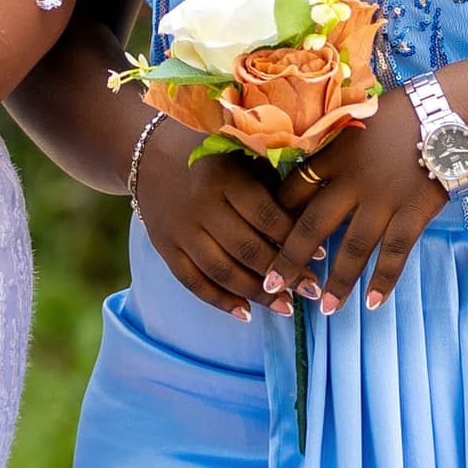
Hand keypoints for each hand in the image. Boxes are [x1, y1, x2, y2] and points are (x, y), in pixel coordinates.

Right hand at [134, 123, 297, 316]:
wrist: (146, 153)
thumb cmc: (209, 154)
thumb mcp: (240, 154)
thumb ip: (271, 183)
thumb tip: (310, 220)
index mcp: (223, 176)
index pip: (266, 216)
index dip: (295, 239)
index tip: (321, 256)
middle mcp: (200, 205)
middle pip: (247, 249)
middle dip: (283, 273)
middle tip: (311, 289)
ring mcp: (179, 229)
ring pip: (222, 271)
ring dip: (257, 294)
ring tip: (285, 307)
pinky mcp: (164, 247)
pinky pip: (193, 282)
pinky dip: (220, 301)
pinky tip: (245, 314)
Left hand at [269, 95, 447, 310]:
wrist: (448, 111)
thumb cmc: (399, 112)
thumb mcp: (353, 119)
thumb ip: (330, 144)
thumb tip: (301, 161)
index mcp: (333, 155)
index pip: (293, 190)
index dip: (276, 216)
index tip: (262, 237)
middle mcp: (352, 181)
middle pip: (313, 225)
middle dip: (290, 258)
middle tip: (272, 285)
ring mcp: (384, 200)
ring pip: (353, 248)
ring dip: (338, 281)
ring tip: (325, 308)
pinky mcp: (413, 213)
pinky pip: (395, 253)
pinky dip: (384, 280)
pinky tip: (372, 303)